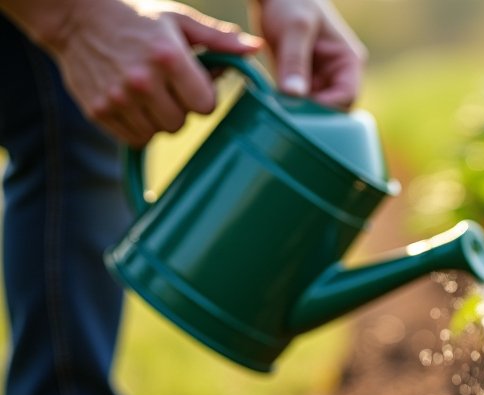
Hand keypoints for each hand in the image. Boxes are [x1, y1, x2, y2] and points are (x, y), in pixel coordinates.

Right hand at [2, 0, 261, 146]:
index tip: (191, 83)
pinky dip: (138, 127)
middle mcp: (142, 81)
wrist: (77, 18)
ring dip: (159, 120)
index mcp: (169, 58)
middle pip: (181, 123)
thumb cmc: (138, 18)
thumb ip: (219, 38)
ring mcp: (118, 98)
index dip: (202, 96)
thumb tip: (256, 48)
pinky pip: (135, 139)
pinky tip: (132, 103)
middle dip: (180, 108)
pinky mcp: (98, 112)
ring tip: (149, 94)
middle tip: (167, 87)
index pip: (206, 105)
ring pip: (158, 133)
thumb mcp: (180, 21)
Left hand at [250, 0, 366, 108]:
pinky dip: (285, 105)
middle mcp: (337, 74)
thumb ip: (294, 60)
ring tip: (277, 109)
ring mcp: (319, 79)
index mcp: (348, 61)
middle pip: (332, 109)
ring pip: (312, 109)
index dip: (327, 109)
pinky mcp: (299, 81)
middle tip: (286, 115)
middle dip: (311, 113)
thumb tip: (294, 93)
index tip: (301, 111)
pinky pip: (296, 102)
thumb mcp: (295, 28)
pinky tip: (272, 103)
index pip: (347, 98)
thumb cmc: (292, 2)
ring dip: (296, 111)